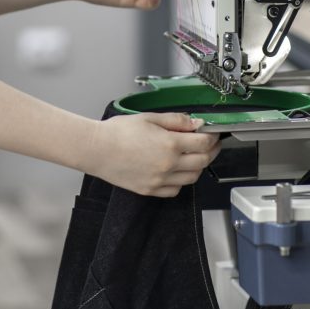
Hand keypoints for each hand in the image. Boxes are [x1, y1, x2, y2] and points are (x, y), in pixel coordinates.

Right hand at [86, 113, 220, 196]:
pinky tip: (178, 170)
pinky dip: (182, 180)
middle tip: (211, 143)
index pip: (204, 142)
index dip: (212, 136)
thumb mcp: (150, 118)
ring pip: (193, 177)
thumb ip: (176, 120)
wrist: (97, 150)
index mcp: (170, 144)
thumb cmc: (118, 132)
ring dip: (199, 166)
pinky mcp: (151, 190)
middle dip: (212, 151)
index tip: (212, 132)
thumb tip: (195, 123)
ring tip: (195, 155)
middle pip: (203, 161)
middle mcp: (168, 165)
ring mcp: (160, 180)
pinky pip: (176, 189)